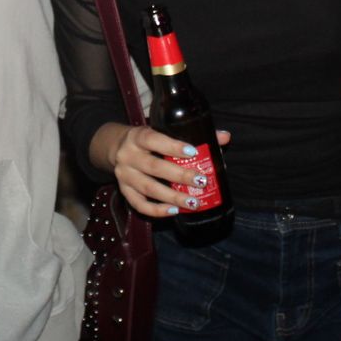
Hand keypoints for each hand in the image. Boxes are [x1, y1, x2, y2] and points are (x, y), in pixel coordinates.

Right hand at [109, 124, 231, 217]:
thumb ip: (192, 134)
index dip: (173, 147)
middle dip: (179, 176)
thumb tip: (225, 137)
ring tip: (193, 202)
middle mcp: (128, 155)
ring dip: (172, 197)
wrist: (115, 146)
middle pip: (154, 167)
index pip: (153, 139)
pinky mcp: (124, 190)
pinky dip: (157, 210)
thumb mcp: (162, 130)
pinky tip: (174, 210)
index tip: (193, 153)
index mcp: (138, 136)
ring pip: (148, 189)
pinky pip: (139, 204)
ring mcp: (124, 175)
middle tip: (201, 181)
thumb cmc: (147, 139)